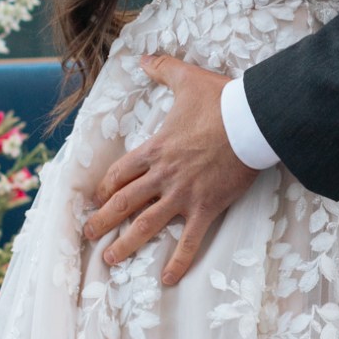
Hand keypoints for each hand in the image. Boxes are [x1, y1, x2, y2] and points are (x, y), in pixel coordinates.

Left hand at [82, 54, 257, 284]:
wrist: (252, 121)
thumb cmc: (221, 101)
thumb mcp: (188, 79)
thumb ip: (163, 69)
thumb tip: (144, 57)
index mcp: (155, 149)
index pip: (119, 173)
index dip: (103, 188)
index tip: (94, 200)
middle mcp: (162, 175)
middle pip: (122, 202)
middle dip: (101, 220)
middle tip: (86, 234)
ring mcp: (183, 194)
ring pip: (146, 225)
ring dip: (125, 244)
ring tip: (110, 259)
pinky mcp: (207, 208)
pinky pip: (189, 241)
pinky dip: (178, 261)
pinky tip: (167, 280)